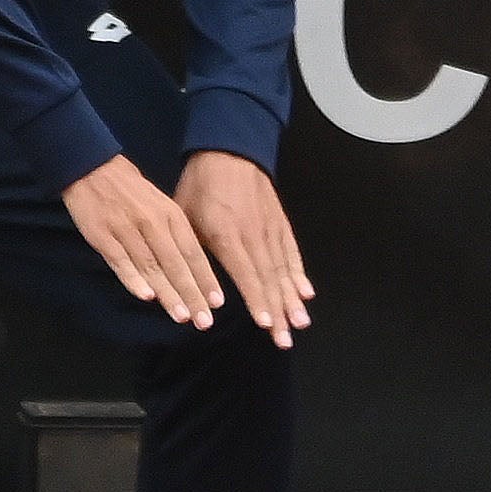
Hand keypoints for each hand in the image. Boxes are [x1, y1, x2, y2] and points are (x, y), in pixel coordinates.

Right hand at [62, 155, 222, 326]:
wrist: (93, 167)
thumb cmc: (130, 191)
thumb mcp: (160, 205)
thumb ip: (174, 234)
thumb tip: (190, 268)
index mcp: (170, 215)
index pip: (193, 252)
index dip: (205, 279)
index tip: (217, 304)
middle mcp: (153, 223)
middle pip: (176, 264)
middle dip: (191, 294)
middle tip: (204, 321)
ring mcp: (127, 230)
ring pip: (152, 267)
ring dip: (168, 293)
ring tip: (181, 316)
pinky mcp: (103, 235)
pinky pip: (121, 261)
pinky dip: (134, 279)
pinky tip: (146, 296)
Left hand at [178, 150, 310, 346]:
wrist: (228, 151)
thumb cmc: (199, 188)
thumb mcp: (184, 217)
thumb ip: (190, 251)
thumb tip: (185, 287)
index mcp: (226, 235)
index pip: (245, 275)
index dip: (257, 301)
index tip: (266, 324)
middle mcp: (253, 235)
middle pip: (269, 279)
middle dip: (278, 311)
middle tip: (285, 340)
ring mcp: (270, 229)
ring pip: (283, 269)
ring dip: (292, 299)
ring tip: (301, 323)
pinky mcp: (280, 223)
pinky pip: (291, 252)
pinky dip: (299, 273)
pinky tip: (306, 293)